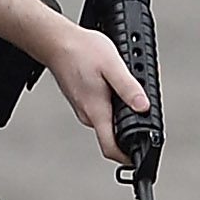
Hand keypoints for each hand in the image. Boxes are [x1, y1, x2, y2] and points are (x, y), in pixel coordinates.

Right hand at [39, 20, 150, 161]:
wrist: (55, 41)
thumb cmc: (80, 51)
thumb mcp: (112, 66)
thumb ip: (129, 88)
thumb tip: (144, 106)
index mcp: (95, 111)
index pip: (110, 148)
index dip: (126, 158)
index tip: (139, 158)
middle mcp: (88, 114)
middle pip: (113, 134)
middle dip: (131, 125)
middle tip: (143, 109)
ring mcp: (83, 107)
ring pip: (108, 119)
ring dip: (121, 111)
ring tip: (130, 90)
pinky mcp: (82, 99)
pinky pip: (101, 108)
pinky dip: (112, 101)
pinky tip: (115, 84)